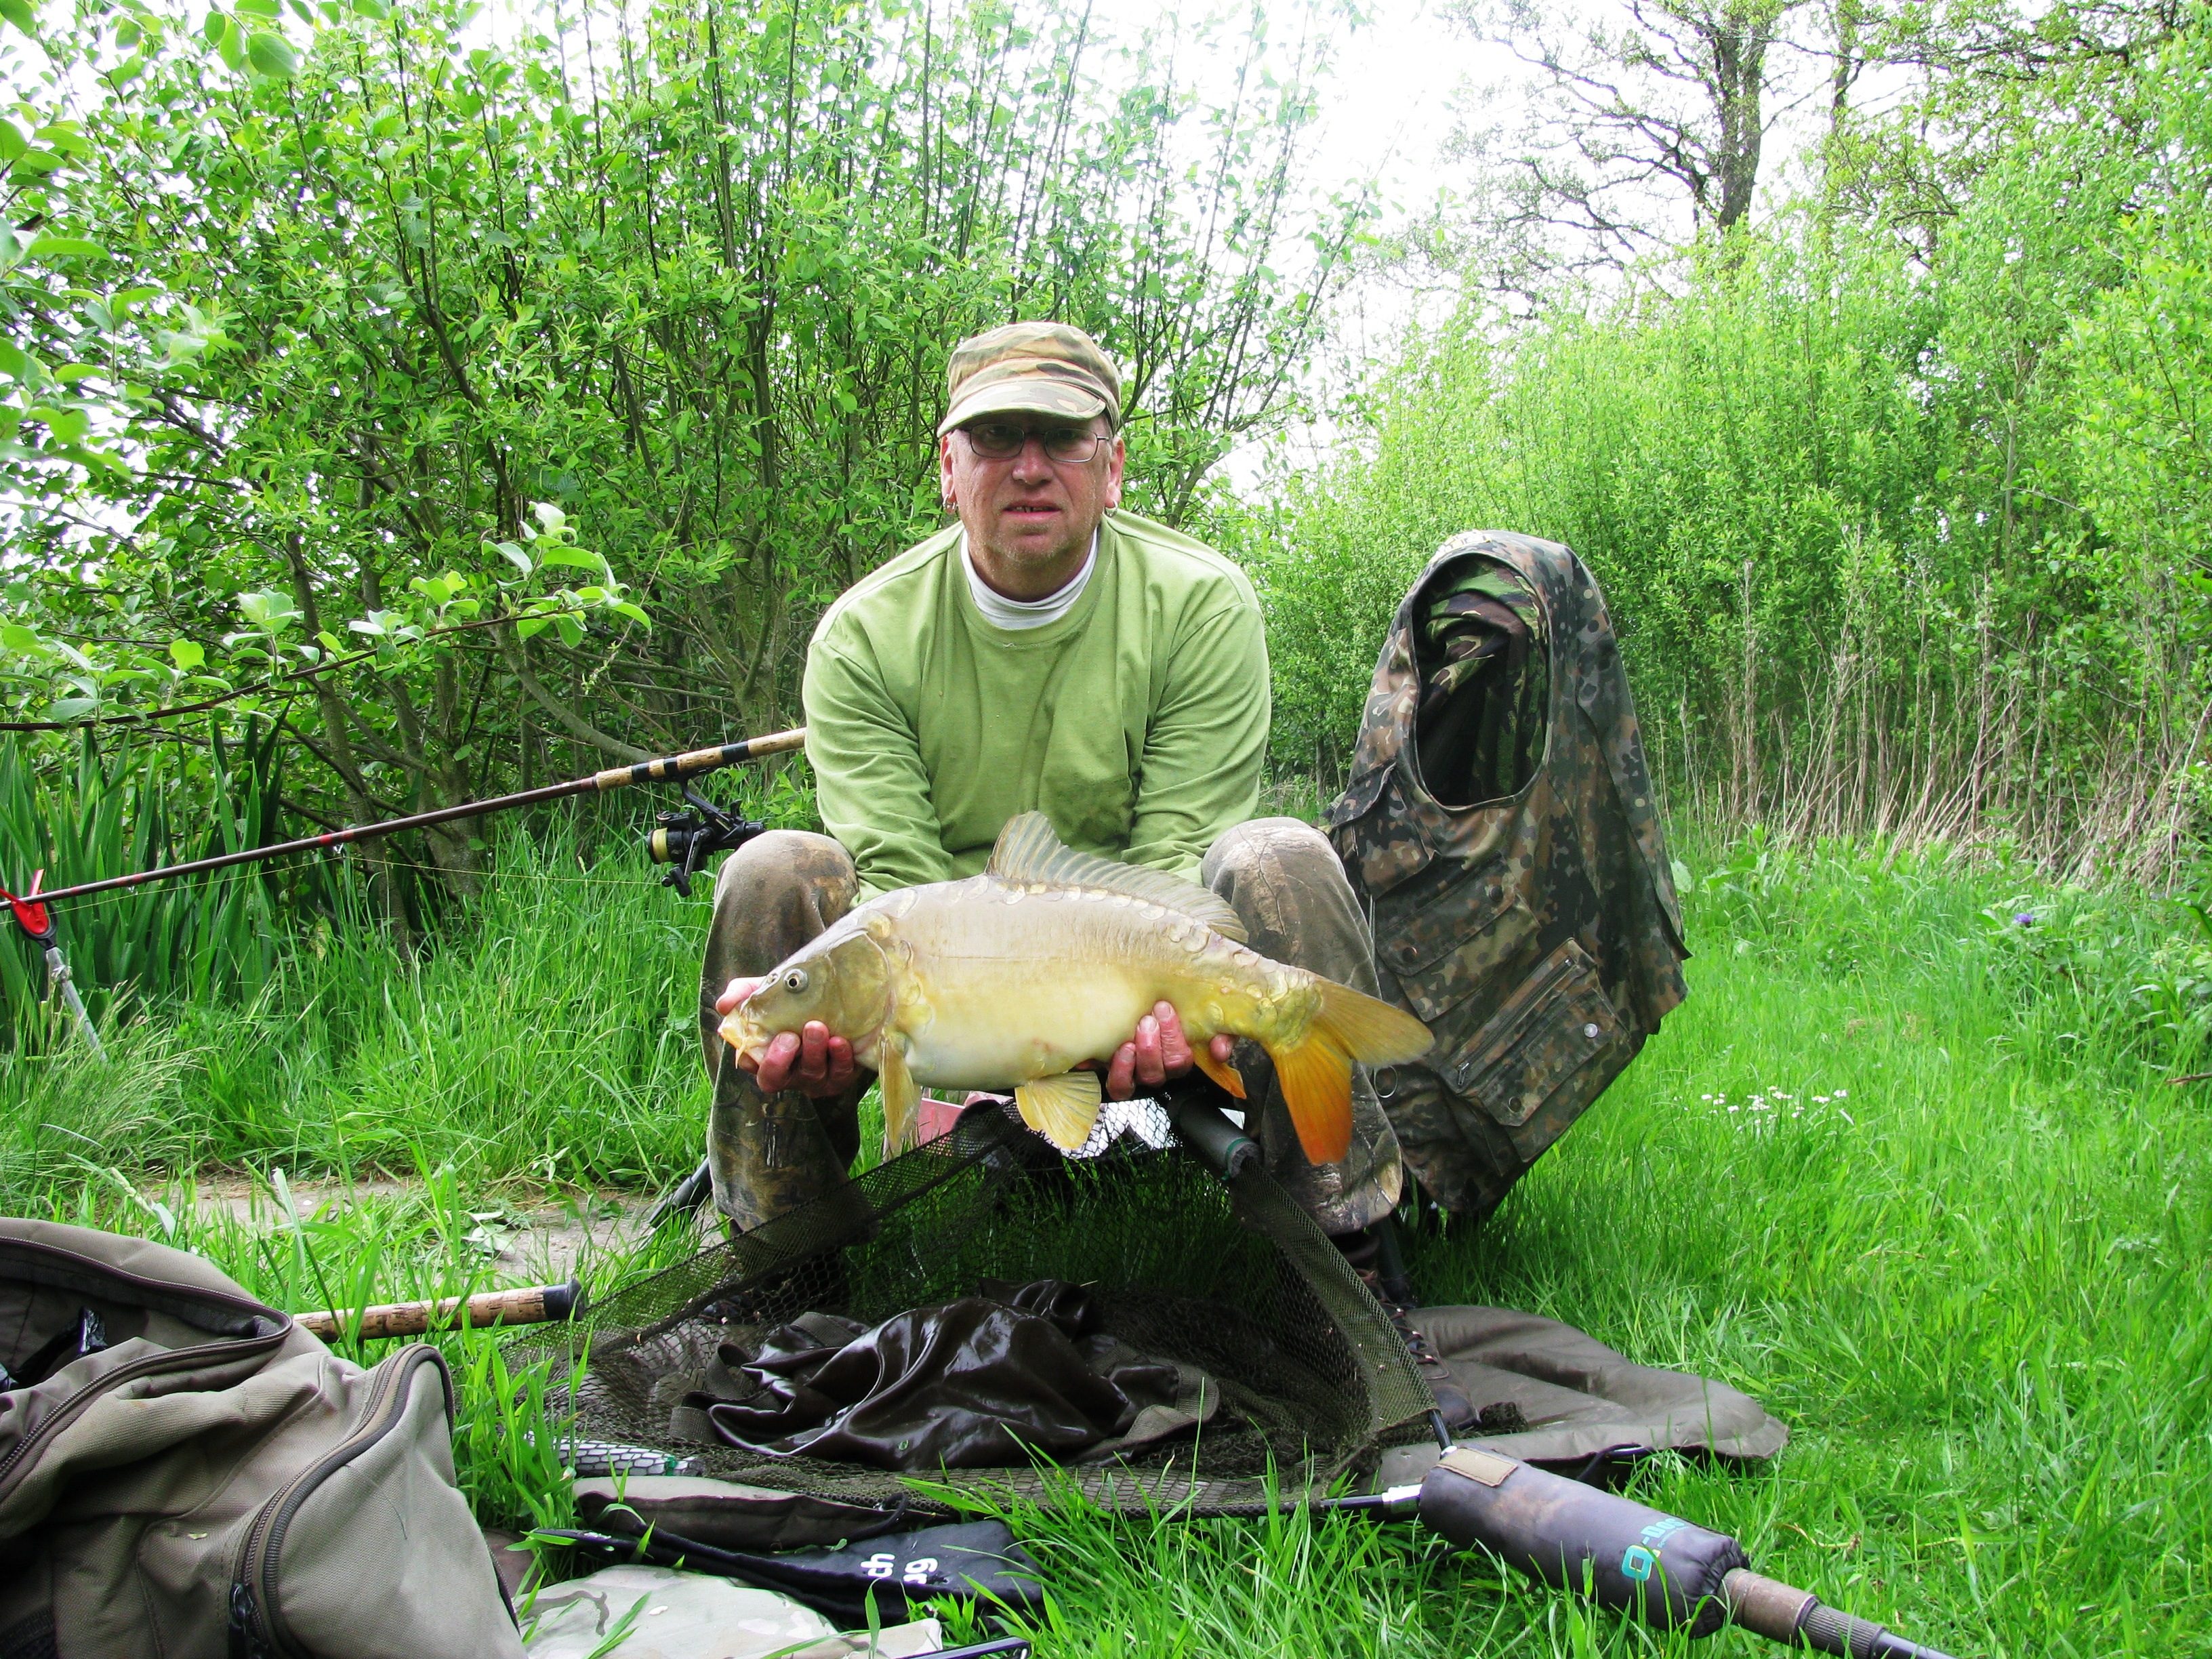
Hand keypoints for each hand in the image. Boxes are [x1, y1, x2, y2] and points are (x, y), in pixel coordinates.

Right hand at [716, 976, 856, 1098]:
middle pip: (774, 1079)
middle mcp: (785, 1072)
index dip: (752, 1058)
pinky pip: (839, 1075)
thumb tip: (724, 1005)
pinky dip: (840, 1059)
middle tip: (789, 1037)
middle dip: (780, 1061)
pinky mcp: (838, 1077)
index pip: (748, 1063)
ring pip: (810, 1075)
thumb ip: (740, 994)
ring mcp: (811, 1078)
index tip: (759, 1037)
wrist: (831, 997)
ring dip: (813, 1052)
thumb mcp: (763, 990)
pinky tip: (841, 1041)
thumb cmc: (790, 999)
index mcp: (762, 1054)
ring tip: (818, 1028)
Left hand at [1104, 1001, 1234, 1100]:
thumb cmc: (1165, 1005)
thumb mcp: (1199, 1011)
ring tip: (1138, 1030)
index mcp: (1179, 1054)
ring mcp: (1139, 1072)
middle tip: (1149, 1019)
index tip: (1165, 1009)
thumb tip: (1220, 1051)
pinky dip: (1122, 1071)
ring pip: (1147, 1078)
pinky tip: (1122, 1050)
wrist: (1133, 1001)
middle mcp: (1161, 1067)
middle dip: (1159, 1042)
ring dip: (1144, 1054)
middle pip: (1167, 1068)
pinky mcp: (1118, 1072)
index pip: (1183, 1059)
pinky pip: (1121, 1086)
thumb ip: (1220, 1031)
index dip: (1175, 1038)